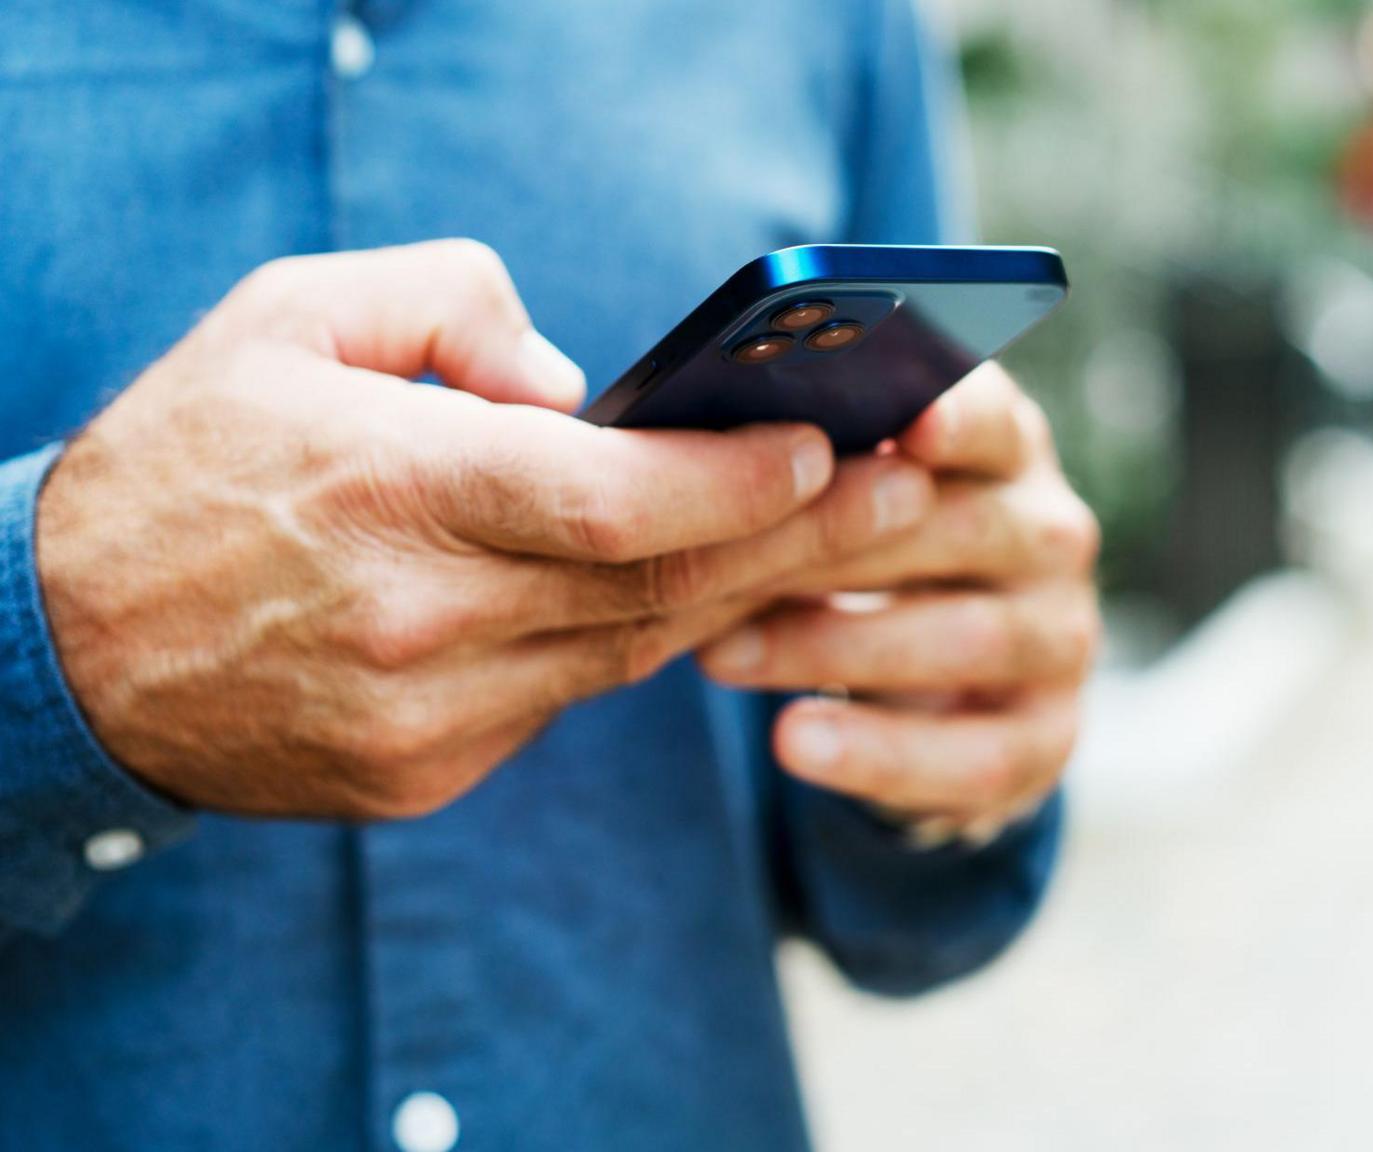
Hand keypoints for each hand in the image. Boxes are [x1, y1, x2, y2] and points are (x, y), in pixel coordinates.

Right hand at [38, 240, 934, 820]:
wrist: (60, 648)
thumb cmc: (187, 460)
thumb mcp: (289, 318)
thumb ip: (449, 306)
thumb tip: (579, 385)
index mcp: (388, 490)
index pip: (612, 502)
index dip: (738, 483)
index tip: (830, 448)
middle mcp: (418, 620)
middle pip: (657, 588)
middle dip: (801, 541)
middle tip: (907, 493)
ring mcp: (425, 717)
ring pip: (629, 653)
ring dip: (741, 595)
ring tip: (834, 537)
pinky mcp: (422, 775)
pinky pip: (564, 701)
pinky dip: (630, 641)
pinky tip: (695, 595)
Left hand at [699, 365, 1100, 839]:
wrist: (923, 693)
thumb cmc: (858, 557)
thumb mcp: (842, 500)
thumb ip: (811, 467)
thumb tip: (712, 446)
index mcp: (1005, 452)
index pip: (994, 421)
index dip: (955, 419)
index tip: (904, 426)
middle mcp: (1051, 535)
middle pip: (964, 528)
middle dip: (837, 546)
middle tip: (718, 561)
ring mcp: (1061, 637)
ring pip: (969, 639)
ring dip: (835, 648)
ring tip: (722, 656)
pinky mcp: (1049, 735)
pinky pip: (978, 755)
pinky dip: (880, 753)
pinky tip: (794, 741)